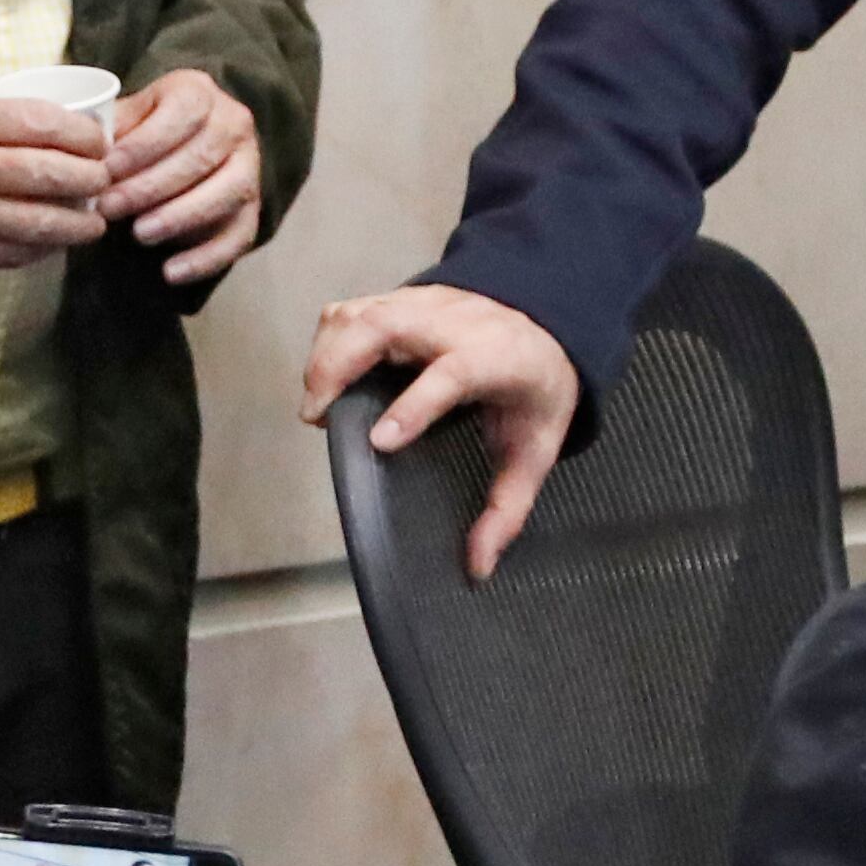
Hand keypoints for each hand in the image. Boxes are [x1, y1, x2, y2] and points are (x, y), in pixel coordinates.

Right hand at [0, 96, 108, 279]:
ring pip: (44, 221)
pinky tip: (54, 243)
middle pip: (54, 172)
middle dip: (92, 179)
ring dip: (79, 224)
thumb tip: (50, 134)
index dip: (83, 134)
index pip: (42, 121)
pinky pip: (17, 253)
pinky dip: (44, 249)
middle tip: (104, 181)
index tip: (97, 141)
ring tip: (92, 223)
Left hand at [100, 68, 264, 280]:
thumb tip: (85, 153)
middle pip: (201, 156)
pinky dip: (206, 258)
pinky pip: (239, 236)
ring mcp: (249, 167)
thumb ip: (110, 129)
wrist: (191, 142)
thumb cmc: (148, 129)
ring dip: (180, 217)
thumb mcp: (128, 115)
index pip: (182, 113)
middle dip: (150, 186)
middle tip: (110, 208)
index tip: (108, 169)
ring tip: (139, 234)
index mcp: (199, 92)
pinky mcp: (253, 208)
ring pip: (226, 193)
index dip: (145, 144)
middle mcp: (233, 124)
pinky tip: (171, 272)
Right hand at [300, 283, 583, 581]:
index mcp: (497, 360)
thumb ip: (507, 510)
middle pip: (385, 327)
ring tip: (314, 402)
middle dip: (339, 366)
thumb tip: (478, 566)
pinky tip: (325, 374)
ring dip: (326, 354)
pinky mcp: (402, 298)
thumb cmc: (537, 388)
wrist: (550, 322)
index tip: (378, 441)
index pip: (451, 374)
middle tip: (315, 414)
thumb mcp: (535, 452)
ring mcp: (425, 304)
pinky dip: (328, 339)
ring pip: (361, 313)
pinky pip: (353, 309)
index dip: (413, 406)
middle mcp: (457, 324)